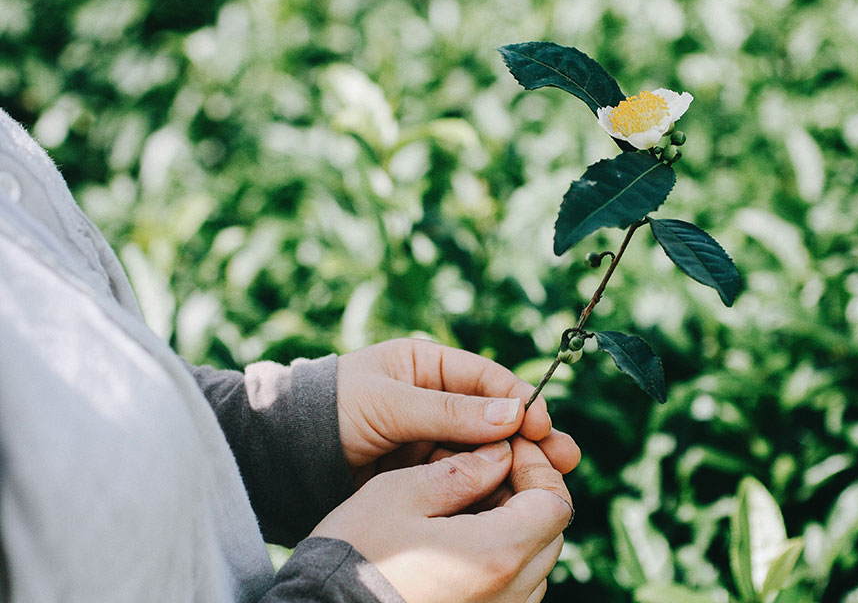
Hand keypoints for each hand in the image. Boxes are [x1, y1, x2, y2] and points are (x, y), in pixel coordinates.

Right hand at [311, 436, 572, 602]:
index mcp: (497, 554)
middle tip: (487, 466)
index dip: (538, 466)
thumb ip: (461, 472)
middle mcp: (510, 595)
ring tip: (468, 501)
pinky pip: (513, 588)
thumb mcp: (400, 495)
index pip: (555, 502)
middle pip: (550, 532)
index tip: (507, 446)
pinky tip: (459, 538)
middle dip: (526, 491)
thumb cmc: (354, 553)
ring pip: (534, 561)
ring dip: (514, 524)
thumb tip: (500, 456)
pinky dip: (499, 556)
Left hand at [336, 338, 579, 484]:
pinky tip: (511, 497)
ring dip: (515, 463)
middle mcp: (436, 400)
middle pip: (494, 417)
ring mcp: (431, 437)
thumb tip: (512, 414)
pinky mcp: (423, 470)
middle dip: (530, 436)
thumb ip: (448, 411)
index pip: (486, 379)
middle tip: (566, 458)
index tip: (542, 424)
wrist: (285, 451)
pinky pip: (463, 476)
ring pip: (484, 450)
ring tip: (552, 480)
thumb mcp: (389, 404)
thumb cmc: (332, 409)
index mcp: (428, 367)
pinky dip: (488, 485)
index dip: (519, 400)